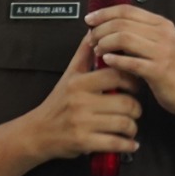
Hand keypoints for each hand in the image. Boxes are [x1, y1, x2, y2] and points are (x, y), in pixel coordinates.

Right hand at [25, 32, 143, 162]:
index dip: (132, 80)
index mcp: (80, 82)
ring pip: (124, 123)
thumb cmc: (58, 102)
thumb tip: (93, 30)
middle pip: (125, 102)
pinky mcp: (84, 142)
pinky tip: (129, 143)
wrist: (38, 132)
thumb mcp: (69, 75)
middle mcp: (80, 101)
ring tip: (130, 127)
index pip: (116, 76)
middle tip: (135, 110)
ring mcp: (82, 123)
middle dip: (136, 108)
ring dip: (133, 128)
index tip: (135, 86)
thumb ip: (84, 54)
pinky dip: (127, 145)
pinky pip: (115, 143)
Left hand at [85, 4, 174, 119]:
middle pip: (122, 22)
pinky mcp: (159, 70)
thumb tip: (112, 29)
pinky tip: (106, 61)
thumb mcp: (163, 45)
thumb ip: (143, 35)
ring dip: (105, 43)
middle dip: (100, 29)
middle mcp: (162, 33)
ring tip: (97, 51)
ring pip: (124, 38)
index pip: (127, 10)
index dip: (104, 12)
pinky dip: (115, 60)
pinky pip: (131, 61)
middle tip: (91, 39)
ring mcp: (162, 51)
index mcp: (161, 24)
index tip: (89, 19)